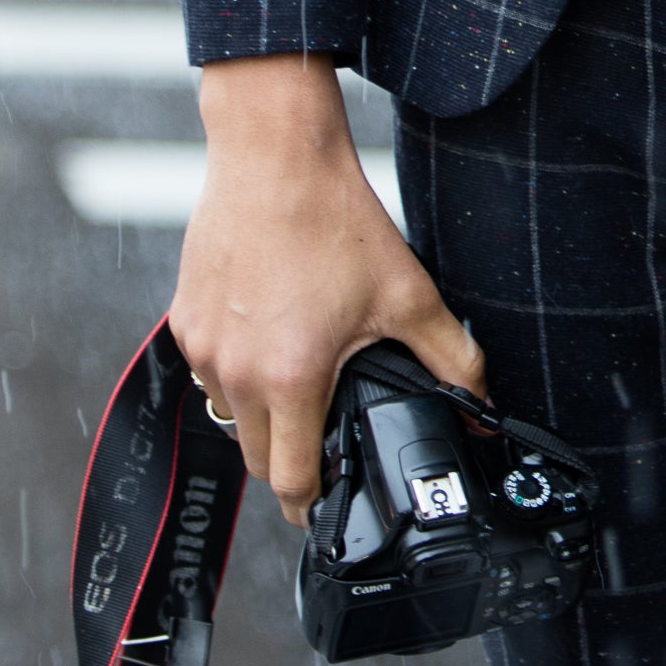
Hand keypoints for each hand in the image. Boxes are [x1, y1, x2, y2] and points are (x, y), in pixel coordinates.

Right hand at [170, 56, 485, 525]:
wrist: (273, 156)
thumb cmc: (335, 220)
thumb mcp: (408, 294)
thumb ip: (453, 360)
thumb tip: (482, 407)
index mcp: (290, 378)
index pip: (289, 482)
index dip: (312, 504)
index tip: (326, 508)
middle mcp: (237, 372)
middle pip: (256, 459)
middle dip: (290, 460)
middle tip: (323, 441)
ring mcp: (203, 347)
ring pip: (230, 415)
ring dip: (261, 415)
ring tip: (301, 380)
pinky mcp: (183, 320)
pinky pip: (209, 373)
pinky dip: (236, 372)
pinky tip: (269, 338)